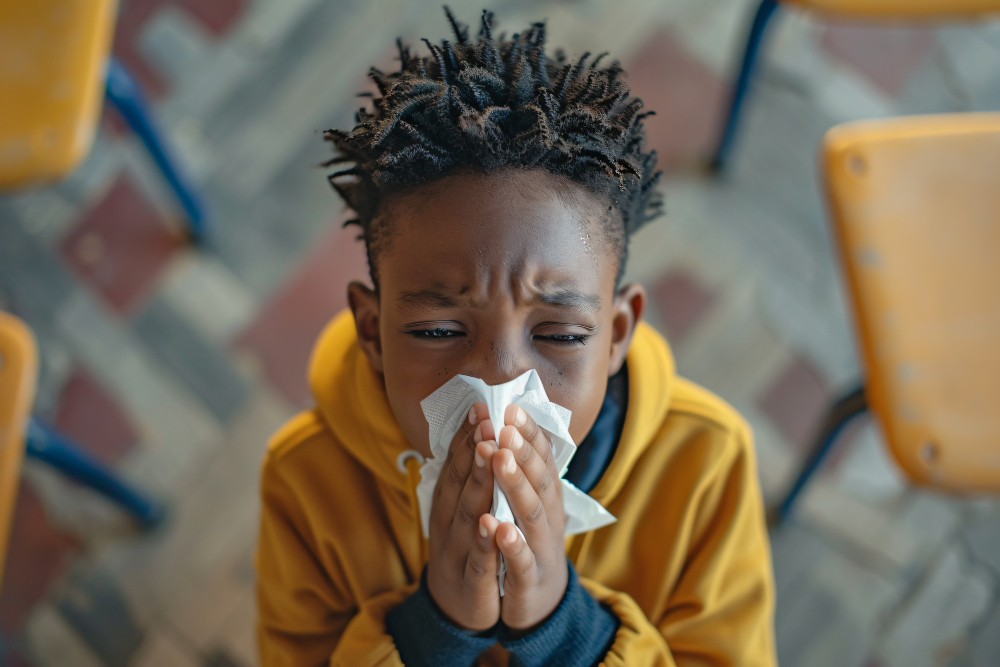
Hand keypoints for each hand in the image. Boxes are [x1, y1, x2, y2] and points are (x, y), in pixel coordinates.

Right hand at [426, 401, 502, 630]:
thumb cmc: (465, 548)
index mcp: (449, 503)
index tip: (480, 405)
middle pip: (461, 481)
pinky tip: (493, 522)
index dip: (468, 435)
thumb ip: (467, 476)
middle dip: (474, 447)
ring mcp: (458, 551)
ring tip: (489, 451)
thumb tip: (476, 434)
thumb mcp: (462, 509)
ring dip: (479, 481)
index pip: (458, 463)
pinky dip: (485, 541)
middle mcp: (448, 522)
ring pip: (468, 513)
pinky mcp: (471, 581)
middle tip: (486, 416)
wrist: (454, 609)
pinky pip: (479, 559)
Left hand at [481, 404, 567, 632]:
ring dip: (516, 485)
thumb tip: (509, 425)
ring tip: (500, 459)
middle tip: (505, 426)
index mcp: (547, 497)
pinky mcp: (530, 579)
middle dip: (523, 451)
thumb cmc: (528, 544)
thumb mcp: (528, 505)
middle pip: (540, 480)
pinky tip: (497, 527)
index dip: (529, 434)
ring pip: (532, 514)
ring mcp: (542, 548)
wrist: (538, 605)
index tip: (511, 408)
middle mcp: (550, 518)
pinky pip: (522, 560)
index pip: (543, 459)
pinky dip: (511, 543)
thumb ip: (523, 471)